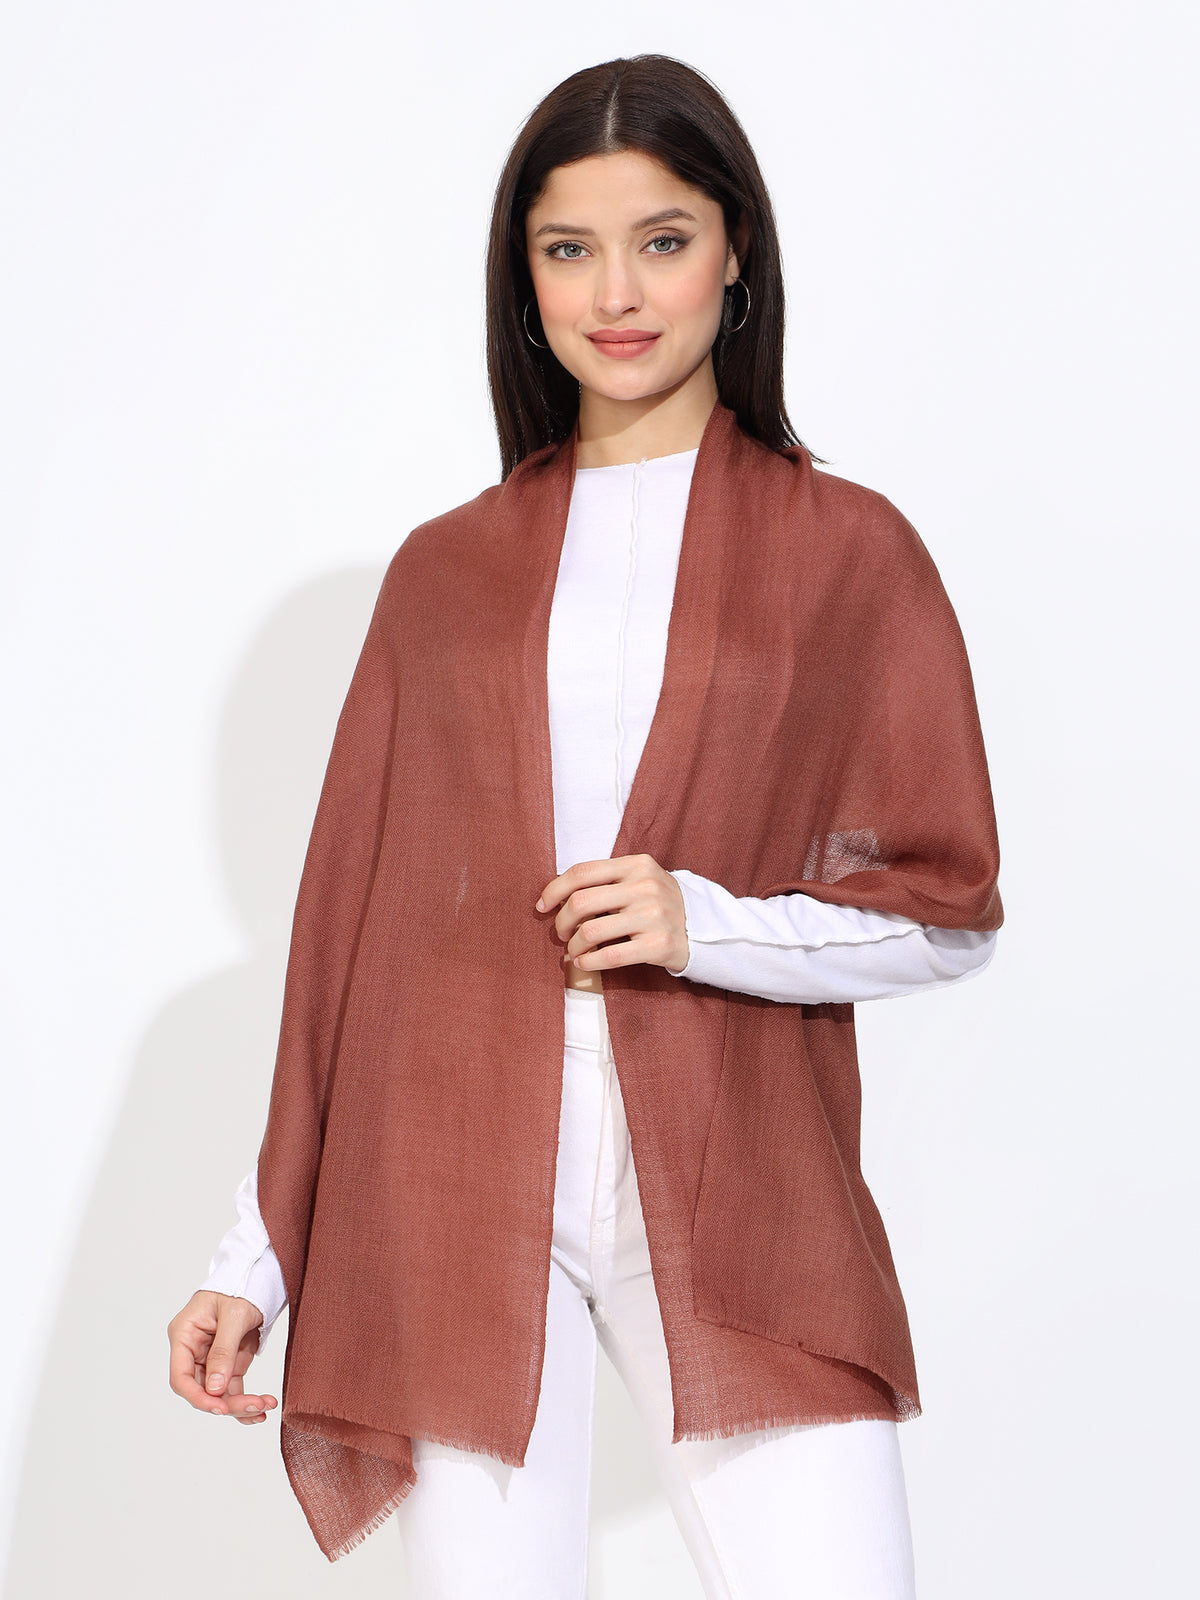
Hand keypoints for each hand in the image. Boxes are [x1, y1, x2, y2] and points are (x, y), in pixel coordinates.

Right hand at [167, 1290, 277, 1425]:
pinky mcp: (229, 1363)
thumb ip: (223, 1351)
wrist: (257, 1276)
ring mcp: (211, 1359)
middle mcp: (193, 1351)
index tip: (219, 1408)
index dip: (197, 1396)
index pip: (181, 1376)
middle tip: (256, 1407)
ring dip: (241, 1405)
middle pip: (202, 1389)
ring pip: (219, 1393)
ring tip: (266, 1407)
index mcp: (184, 1335)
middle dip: (228, 1403)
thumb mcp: (233, 1315)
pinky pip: (232, 1389)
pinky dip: (245, 1400)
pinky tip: (261, 1409)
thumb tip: (214, 1389)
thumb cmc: (239, 1285)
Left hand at [536, 853, 689, 975]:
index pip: (582, 872)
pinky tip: (584, 963)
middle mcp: (645, 886)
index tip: (542, 906)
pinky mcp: (660, 944)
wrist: (704, 929)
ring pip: (591, 931)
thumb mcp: (640, 880)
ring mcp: (654, 915)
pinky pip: (610, 956)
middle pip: (581, 902)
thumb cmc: (659, 905)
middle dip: (562, 922)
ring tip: (574, 951)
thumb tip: (557, 897)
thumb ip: (607, 881)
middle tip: (562, 933)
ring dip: (574, 946)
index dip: (554, 889)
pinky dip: (589, 962)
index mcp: (637, 864)